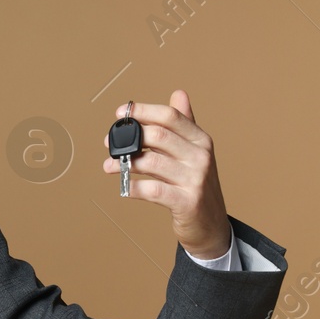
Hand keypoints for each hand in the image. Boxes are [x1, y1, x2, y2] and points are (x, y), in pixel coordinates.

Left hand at [107, 89, 230, 259]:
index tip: (120, 113)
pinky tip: (124, 186)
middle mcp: (201, 157)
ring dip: (124, 163)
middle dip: (129, 137)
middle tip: (108, 143)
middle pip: (159, 136)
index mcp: (201, 140)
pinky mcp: (187, 202)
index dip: (143, 111)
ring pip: (152, 162)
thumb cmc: (195, 185)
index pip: (170, 117)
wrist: (210, 224)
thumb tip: (178, 93)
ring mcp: (195, 180)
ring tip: (109, 166)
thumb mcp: (193, 152)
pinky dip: (134, 186)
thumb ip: (184, 125)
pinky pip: (153, 190)